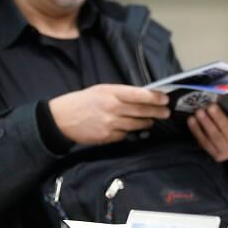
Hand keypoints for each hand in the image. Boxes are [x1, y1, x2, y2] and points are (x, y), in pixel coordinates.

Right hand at [49, 84, 169, 145]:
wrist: (61, 118)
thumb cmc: (81, 102)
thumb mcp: (100, 90)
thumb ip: (119, 93)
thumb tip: (140, 97)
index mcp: (111, 93)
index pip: (139, 95)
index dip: (154, 97)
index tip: (165, 99)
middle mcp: (112, 108)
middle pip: (141, 110)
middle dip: (157, 112)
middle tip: (166, 112)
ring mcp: (110, 124)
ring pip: (136, 124)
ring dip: (146, 123)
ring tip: (152, 121)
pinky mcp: (107, 137)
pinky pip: (124, 135)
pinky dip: (129, 132)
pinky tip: (133, 130)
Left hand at [187, 102, 227, 161]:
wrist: (226, 150)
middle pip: (227, 131)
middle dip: (218, 117)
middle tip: (210, 106)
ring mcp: (225, 152)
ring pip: (214, 137)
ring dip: (205, 123)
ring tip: (199, 112)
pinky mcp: (214, 156)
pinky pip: (204, 142)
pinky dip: (196, 130)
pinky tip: (191, 120)